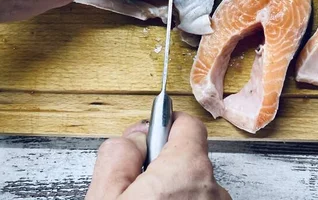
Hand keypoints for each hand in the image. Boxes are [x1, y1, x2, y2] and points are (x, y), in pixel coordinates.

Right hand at [87, 112, 230, 199]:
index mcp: (187, 170)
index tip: (148, 134)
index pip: (188, 124)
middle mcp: (212, 190)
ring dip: (173, 191)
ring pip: (194, 187)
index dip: (165, 125)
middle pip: (188, 158)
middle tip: (134, 185)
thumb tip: (133, 138)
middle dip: (162, 164)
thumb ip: (118, 154)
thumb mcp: (105, 195)